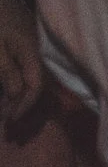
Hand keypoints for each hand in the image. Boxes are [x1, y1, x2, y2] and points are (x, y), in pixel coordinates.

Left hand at [0, 0, 41, 125]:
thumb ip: (7, 71)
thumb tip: (19, 95)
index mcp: (31, 51)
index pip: (35, 87)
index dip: (24, 107)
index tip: (9, 122)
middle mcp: (39, 49)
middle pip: (41, 84)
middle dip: (28, 108)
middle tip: (11, 126)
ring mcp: (35, 44)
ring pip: (38, 77)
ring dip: (25, 97)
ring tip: (11, 113)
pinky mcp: (27, 40)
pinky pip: (32, 68)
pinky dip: (23, 83)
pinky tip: (12, 90)